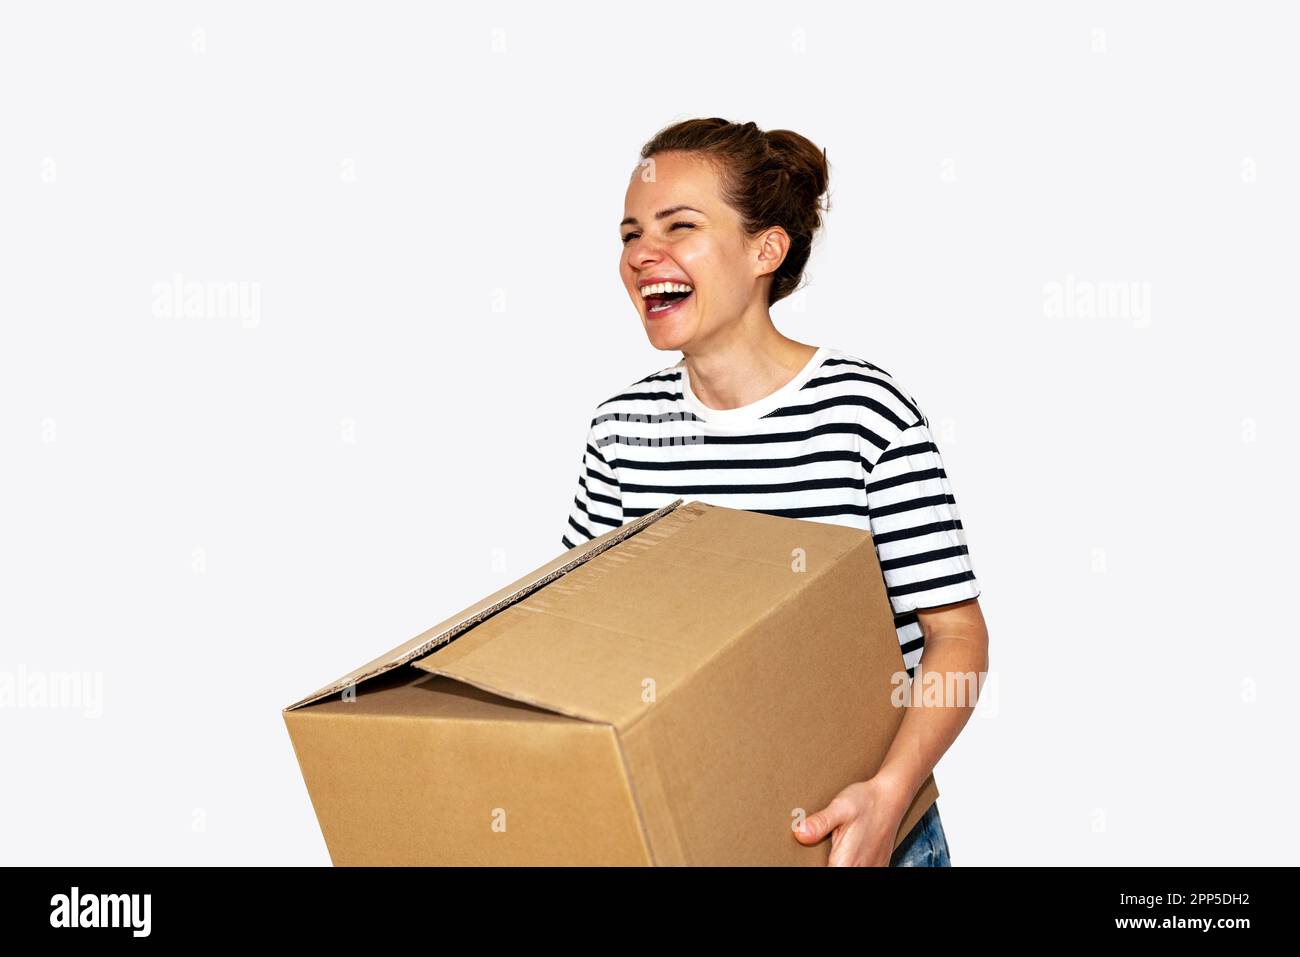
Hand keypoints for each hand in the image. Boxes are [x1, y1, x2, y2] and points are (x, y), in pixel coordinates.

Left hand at [793, 776, 908, 865]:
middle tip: (828, 843)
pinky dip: (852, 862)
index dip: (815, 864)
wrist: (891, 797)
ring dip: (840, 862)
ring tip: (837, 848)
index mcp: (846, 862)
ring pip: (847, 870)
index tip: (812, 857)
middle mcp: (860, 869)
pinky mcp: (877, 865)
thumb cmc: (866, 801)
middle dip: (825, 862)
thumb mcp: (839, 807)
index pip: (825, 872)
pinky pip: (860, 868)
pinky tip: (847, 852)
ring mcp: (871, 869)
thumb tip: (800, 834)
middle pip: (834, 871)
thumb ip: (820, 823)